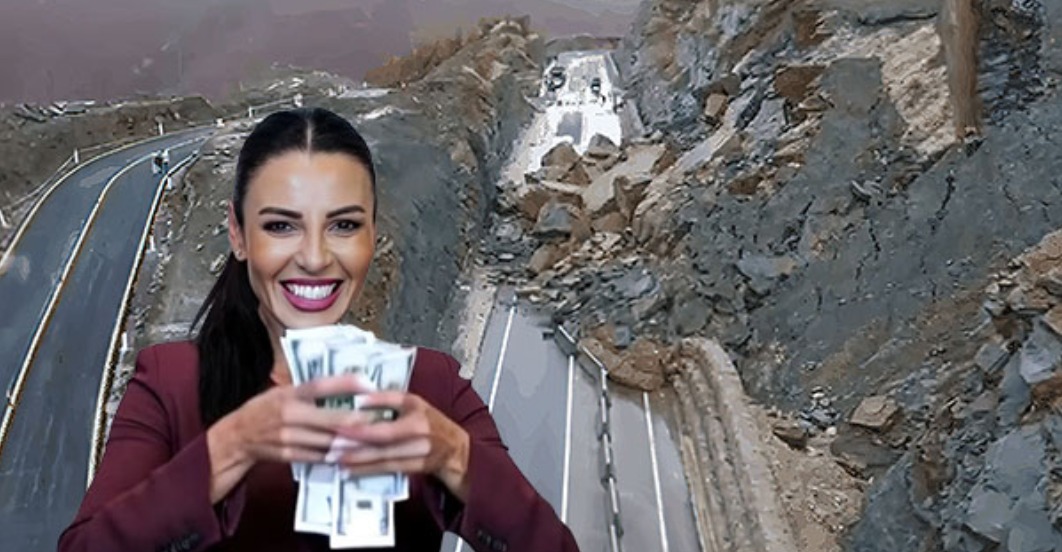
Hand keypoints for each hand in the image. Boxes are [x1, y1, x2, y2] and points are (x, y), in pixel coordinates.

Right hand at [206, 375, 369, 501]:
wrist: (237, 437)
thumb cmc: (264, 409)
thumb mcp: (281, 391)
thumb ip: (308, 390)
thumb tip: (342, 383)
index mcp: (287, 394)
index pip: (319, 385)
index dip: (345, 383)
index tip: (368, 383)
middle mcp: (288, 415)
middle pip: (330, 419)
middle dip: (357, 420)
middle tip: (378, 418)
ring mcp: (288, 437)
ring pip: (328, 441)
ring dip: (352, 441)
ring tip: (372, 437)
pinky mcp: (289, 455)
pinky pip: (319, 456)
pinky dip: (336, 454)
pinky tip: (351, 452)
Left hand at [333, 391, 470, 501]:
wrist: (457, 450)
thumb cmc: (431, 421)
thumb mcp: (414, 402)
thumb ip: (388, 398)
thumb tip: (359, 399)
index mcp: (418, 414)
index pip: (388, 419)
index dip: (363, 425)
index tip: (340, 425)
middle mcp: (421, 435)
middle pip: (383, 443)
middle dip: (355, 446)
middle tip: (331, 447)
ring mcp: (421, 454)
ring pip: (384, 459)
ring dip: (358, 461)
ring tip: (336, 460)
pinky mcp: (417, 468)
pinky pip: (389, 470)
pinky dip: (368, 471)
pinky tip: (350, 471)